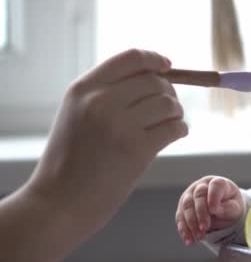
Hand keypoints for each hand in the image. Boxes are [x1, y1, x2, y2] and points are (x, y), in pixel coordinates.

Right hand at [29, 49, 187, 229]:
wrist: (58, 203)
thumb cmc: (70, 161)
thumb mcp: (75, 114)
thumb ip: (105, 93)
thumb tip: (154, 76)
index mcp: (83, 88)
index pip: (131, 58)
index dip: (155, 60)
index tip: (167, 66)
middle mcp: (100, 101)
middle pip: (155, 81)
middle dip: (169, 92)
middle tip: (169, 107)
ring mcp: (119, 125)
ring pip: (168, 104)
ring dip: (176, 112)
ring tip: (171, 122)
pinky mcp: (137, 149)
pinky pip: (174, 128)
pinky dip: (180, 129)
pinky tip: (175, 135)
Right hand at [176, 176, 243, 245]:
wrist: (223, 209)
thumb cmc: (231, 205)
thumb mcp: (236, 207)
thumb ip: (228, 208)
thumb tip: (216, 210)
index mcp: (218, 183)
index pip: (215, 186)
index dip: (213, 197)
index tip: (214, 210)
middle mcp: (202, 186)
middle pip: (198, 196)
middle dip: (200, 213)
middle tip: (204, 228)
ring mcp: (190, 196)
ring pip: (186, 206)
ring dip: (191, 223)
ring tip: (199, 237)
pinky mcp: (183, 208)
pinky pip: (180, 218)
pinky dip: (184, 230)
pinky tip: (189, 241)